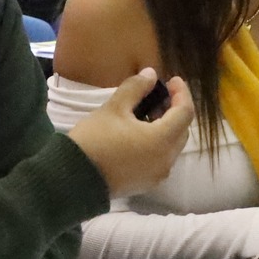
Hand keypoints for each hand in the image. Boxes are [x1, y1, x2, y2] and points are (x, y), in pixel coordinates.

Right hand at [67, 69, 195, 196]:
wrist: (72, 178)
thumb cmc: (95, 139)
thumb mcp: (114, 108)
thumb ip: (136, 88)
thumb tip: (151, 75)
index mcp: (162, 140)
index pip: (185, 112)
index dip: (181, 92)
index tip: (172, 80)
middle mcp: (166, 160)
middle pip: (182, 130)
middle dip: (175, 110)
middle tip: (159, 95)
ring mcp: (157, 175)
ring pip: (172, 146)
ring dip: (167, 128)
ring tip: (148, 113)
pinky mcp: (146, 183)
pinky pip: (161, 159)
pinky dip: (158, 144)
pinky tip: (140, 134)